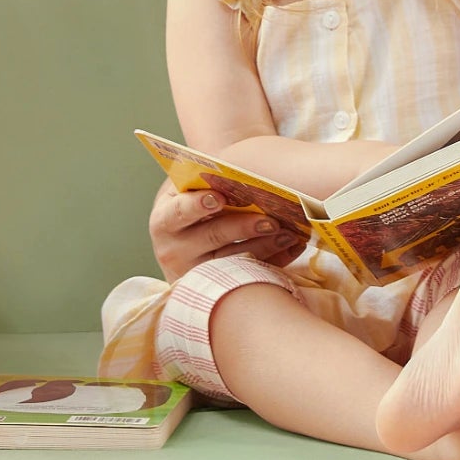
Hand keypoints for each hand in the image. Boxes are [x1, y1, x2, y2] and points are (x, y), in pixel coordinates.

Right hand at [147, 179, 300, 280]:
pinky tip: (293, 246)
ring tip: (288, 233)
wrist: (188, 230)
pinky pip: (251, 276)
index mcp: (165, 221)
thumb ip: (203, 180)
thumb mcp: (187, 188)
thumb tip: (238, 169)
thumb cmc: (192, 199)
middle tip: (271, 220)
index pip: (178, 213)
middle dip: (243, 227)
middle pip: (213, 238)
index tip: (221, 198)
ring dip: (265, 246)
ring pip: (234, 261)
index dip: (198, 205)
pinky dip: (276, 261)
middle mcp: (175, 251)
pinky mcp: (219, 290)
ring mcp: (196, 274)